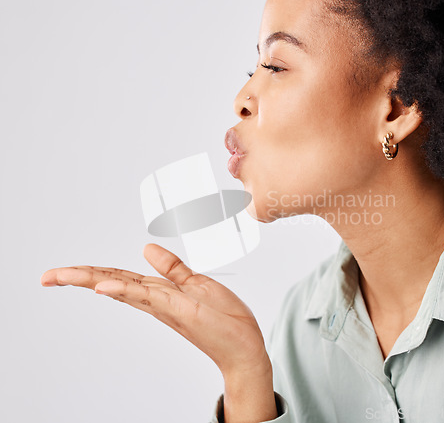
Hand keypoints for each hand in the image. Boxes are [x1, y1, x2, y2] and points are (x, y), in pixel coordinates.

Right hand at [40, 244, 270, 376]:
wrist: (245, 346)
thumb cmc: (223, 318)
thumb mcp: (195, 284)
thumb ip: (171, 268)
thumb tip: (145, 248)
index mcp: (159, 293)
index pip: (120, 279)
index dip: (92, 272)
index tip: (63, 272)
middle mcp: (157, 301)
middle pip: (113, 283)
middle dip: (80, 278)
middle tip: (47, 276)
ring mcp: (166, 306)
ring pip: (124, 289)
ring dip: (93, 281)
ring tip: (62, 276)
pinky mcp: (180, 310)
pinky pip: (149, 297)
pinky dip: (125, 291)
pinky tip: (104, 287)